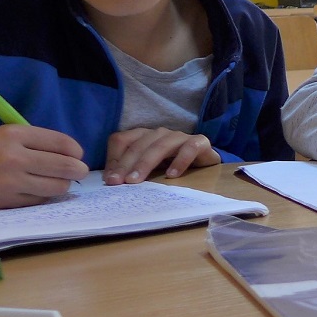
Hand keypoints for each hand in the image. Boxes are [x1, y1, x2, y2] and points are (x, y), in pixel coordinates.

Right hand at [0, 125, 86, 208]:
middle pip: (68, 166)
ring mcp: (12, 181)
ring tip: (55, 182)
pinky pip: (41, 200)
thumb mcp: (2, 136)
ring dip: (62, 185)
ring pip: (59, 186)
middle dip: (78, 170)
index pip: (63, 143)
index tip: (76, 156)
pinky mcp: (8, 201)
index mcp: (14, 134)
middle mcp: (15, 156)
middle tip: (78, 172)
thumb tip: (71, 154)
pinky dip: (44, 196)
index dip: (76, 152)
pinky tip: (35, 191)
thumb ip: (34, 142)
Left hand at [104, 128, 220, 184]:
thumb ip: (131, 170)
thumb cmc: (172, 167)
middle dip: (126, 164)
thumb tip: (110, 180)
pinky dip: (180, 161)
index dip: (113, 158)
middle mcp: (160, 133)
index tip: (110, 179)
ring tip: (137, 181)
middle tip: (118, 183)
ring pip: (160, 146)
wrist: (206, 164)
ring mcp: (180, 136)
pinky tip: (172, 176)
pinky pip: (189, 148)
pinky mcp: (200, 142)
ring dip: (146, 163)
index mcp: (143, 136)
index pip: (121, 140)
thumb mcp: (149, 169)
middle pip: (139, 145)